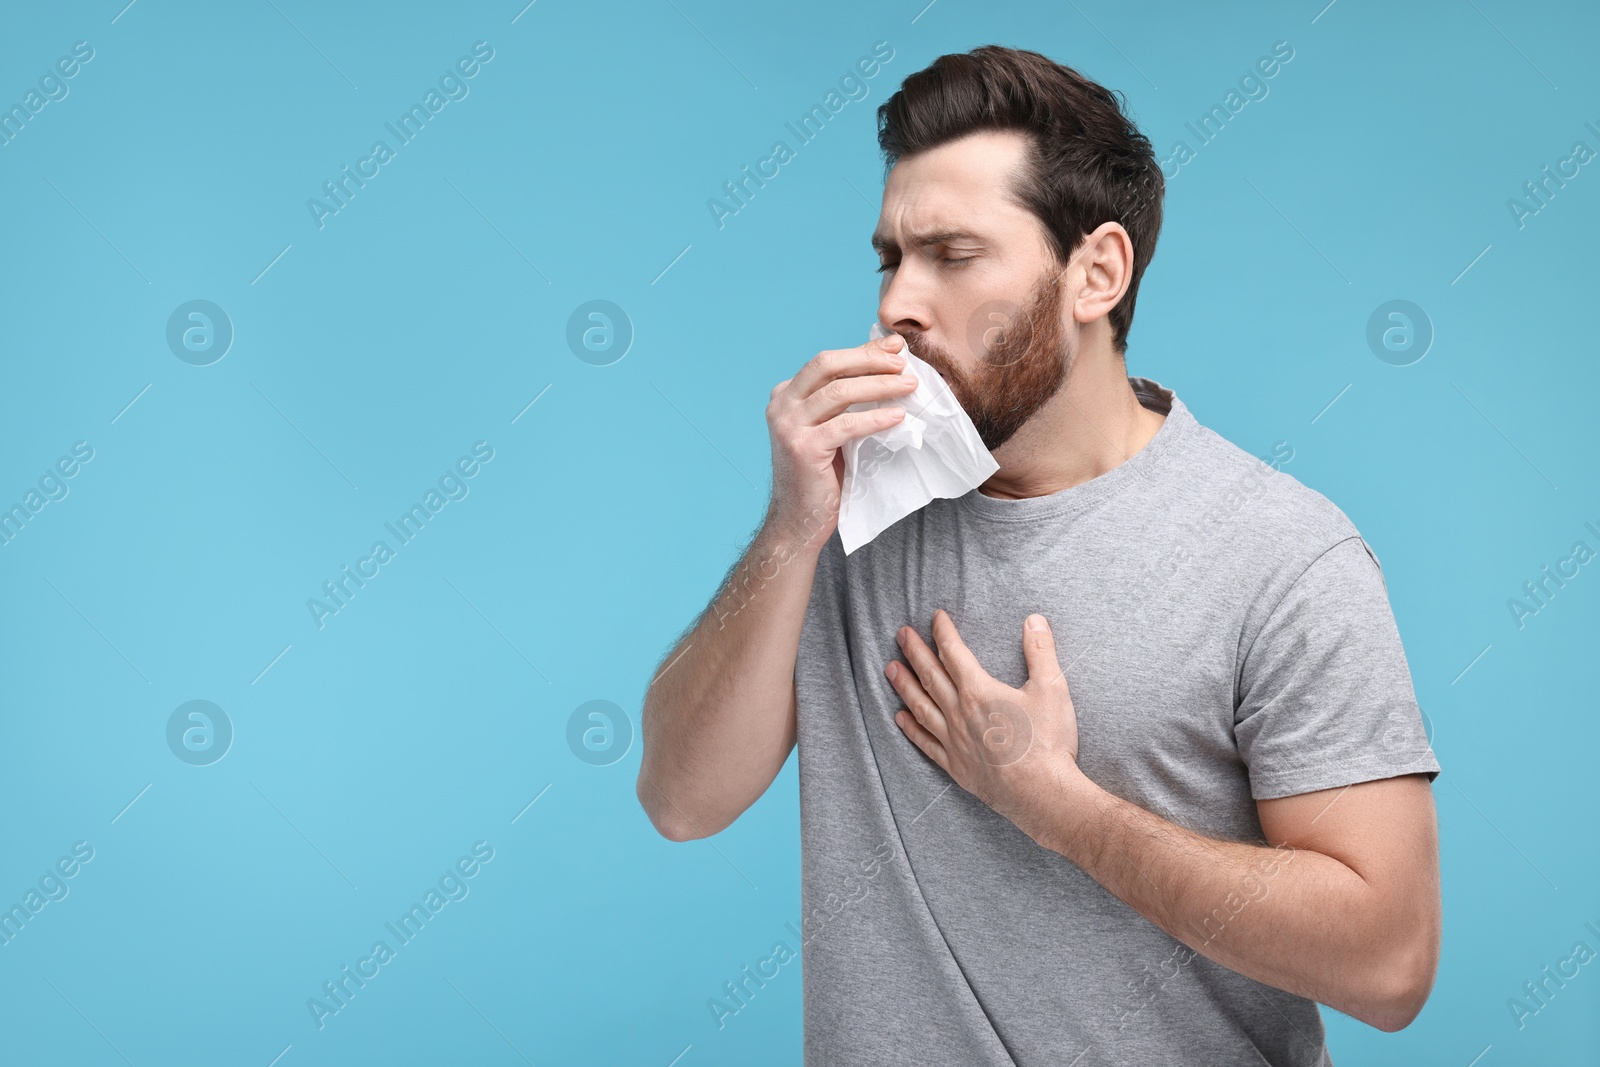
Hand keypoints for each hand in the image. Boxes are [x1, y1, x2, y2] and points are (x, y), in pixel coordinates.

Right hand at [764, 332, 917, 546]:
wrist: (799, 518)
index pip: (827, 362)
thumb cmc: (821, 473)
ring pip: (839, 392)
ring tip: (909, 386)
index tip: (895, 347)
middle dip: (869, 360)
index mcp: (786, 394)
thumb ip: (845, 397)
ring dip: (879, 386)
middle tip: (903, 364)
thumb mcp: (831, 426)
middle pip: (828, 365)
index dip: (863, 351)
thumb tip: (885, 361)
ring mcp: (788, 426)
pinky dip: (876, 418)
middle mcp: (781, 405)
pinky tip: (898, 416)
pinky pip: (847, 425)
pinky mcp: (803, 448)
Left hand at [886, 609, 1083, 833]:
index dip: (943, 632)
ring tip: (890, 669)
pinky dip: (911, 729)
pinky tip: (901, 718)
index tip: (935, 617)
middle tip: (901, 634)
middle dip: (915, 652)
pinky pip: (926, 743)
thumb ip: (1041, 652)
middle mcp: (959, 714)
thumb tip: (1034, 620)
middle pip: (931, 676)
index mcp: (979, 692)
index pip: (954, 653)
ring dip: (904, 686)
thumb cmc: (1047, 742)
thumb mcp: (1052, 689)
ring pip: (922, 707)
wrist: (1042, 794)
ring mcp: (954, 742)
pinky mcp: (956, 766)